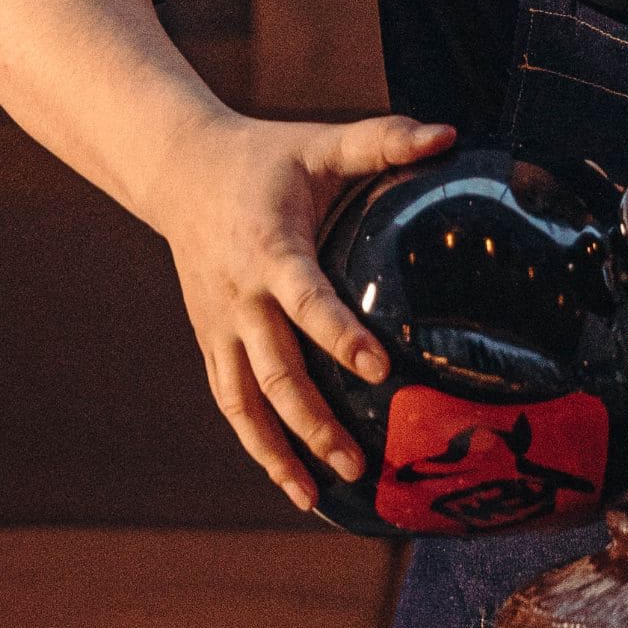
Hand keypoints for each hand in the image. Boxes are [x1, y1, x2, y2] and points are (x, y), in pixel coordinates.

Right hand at [145, 110, 457, 509]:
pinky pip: (232, 403)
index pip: (305, 299)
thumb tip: (450, 134)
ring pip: (245, 401)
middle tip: (359, 461)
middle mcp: (239, 297)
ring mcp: (220, 326)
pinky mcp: (212, 342)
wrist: (177, 170)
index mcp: (270, 249)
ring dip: (280, 451)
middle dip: (314, 421)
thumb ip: (383, 140)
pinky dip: (257, 447)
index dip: (338, 334)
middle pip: (275, 371)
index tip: (377, 367)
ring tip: (321, 493)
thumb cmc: (264, 158)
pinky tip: (294, 486)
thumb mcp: (320, 143)